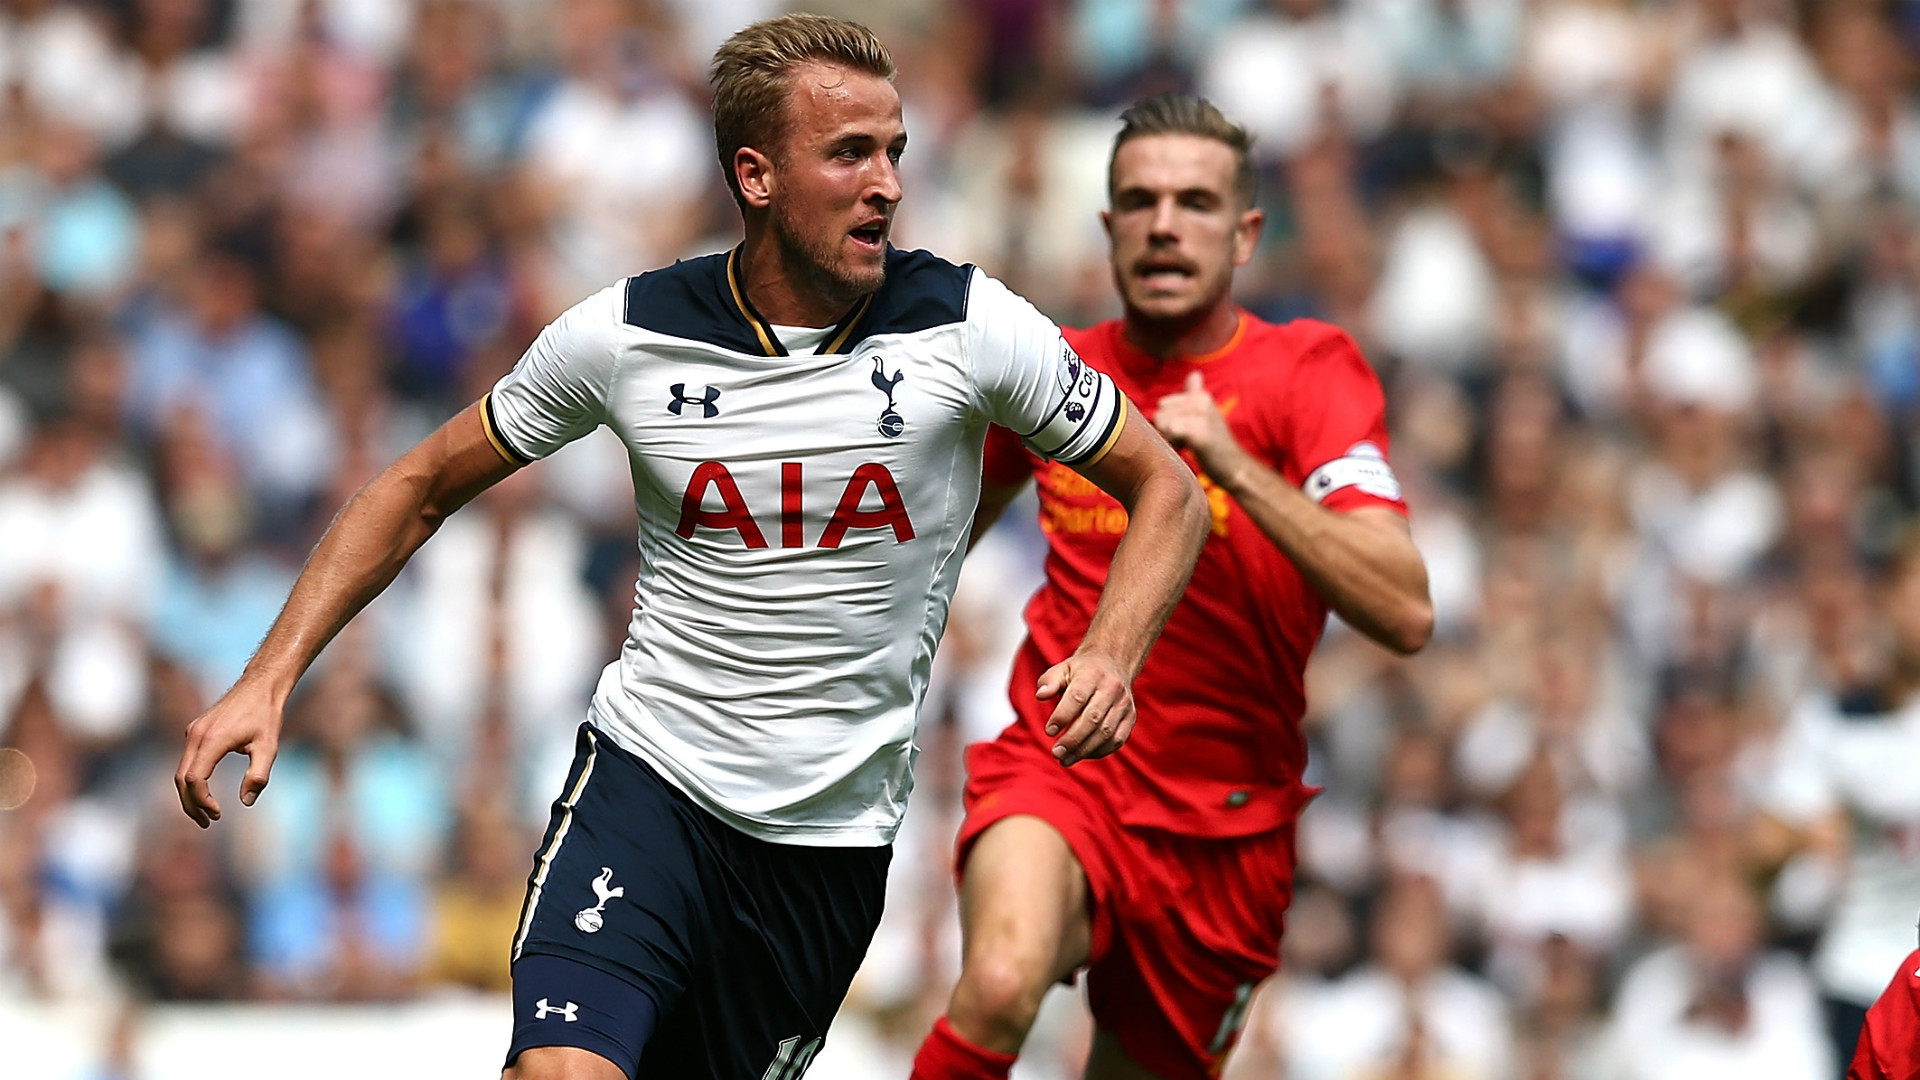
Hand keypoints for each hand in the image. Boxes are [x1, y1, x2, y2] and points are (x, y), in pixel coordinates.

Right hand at [175, 680, 284, 827]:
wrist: (259, 686)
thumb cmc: (266, 715)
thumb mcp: (269, 747)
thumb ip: (258, 776)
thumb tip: (245, 802)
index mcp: (212, 740)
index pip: (194, 779)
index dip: (202, 801)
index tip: (218, 814)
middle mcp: (196, 735)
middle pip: (181, 779)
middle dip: (191, 804)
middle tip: (208, 822)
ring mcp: (193, 732)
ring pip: (181, 771)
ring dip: (190, 794)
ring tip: (206, 814)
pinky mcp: (195, 731)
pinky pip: (187, 761)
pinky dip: (191, 780)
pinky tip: (205, 792)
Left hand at [1034, 652, 1135, 765]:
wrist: (1114, 663)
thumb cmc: (1082, 671)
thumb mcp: (1062, 668)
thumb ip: (1049, 682)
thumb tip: (1040, 695)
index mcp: (1092, 674)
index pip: (1078, 697)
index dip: (1063, 716)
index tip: (1049, 731)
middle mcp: (1112, 689)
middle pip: (1093, 719)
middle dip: (1073, 739)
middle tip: (1056, 753)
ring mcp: (1124, 704)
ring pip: (1106, 733)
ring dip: (1084, 750)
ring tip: (1065, 760)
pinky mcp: (1130, 717)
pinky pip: (1117, 740)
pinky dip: (1099, 751)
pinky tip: (1082, 755)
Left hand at [1154, 372, 1244, 481]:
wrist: (1233, 466)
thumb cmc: (1214, 443)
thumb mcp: (1205, 413)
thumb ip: (1195, 394)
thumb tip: (1194, 373)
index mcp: (1201, 396)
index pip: (1163, 405)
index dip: (1169, 422)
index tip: (1187, 431)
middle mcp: (1202, 401)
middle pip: (1160, 415)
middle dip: (1168, 431)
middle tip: (1189, 440)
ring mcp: (1203, 416)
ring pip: (1162, 424)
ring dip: (1171, 440)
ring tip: (1191, 444)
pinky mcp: (1202, 434)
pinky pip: (1172, 431)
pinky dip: (1175, 443)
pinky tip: (1189, 449)